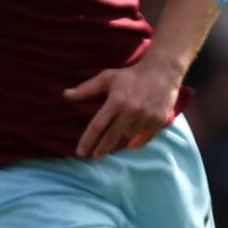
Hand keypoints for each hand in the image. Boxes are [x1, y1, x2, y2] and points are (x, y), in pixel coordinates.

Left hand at [65, 56, 183, 158]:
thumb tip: (65, 95)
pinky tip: (132, 144)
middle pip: (111, 136)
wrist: (162, 71)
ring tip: (123, 128)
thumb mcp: (107, 78)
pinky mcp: (159, 120)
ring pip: (129, 135)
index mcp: (116, 101)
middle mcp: (130, 110)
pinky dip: (138, 142)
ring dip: (123, 135)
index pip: (97, 125)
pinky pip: (145, 138)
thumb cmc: (131, 75)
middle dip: (101, 149)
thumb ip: (86, 89)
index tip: (81, 152)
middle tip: (95, 157)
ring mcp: (146, 116)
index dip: (88, 140)